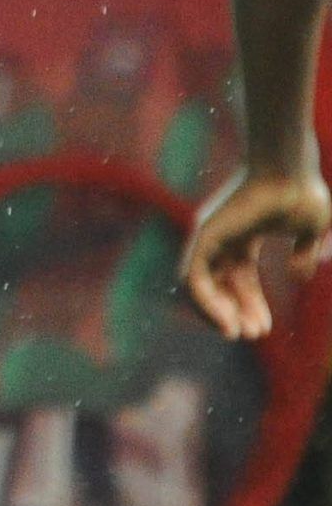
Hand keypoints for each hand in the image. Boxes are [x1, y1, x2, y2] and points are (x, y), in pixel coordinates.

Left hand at [181, 165, 331, 338]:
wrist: (292, 170)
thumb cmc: (302, 192)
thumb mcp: (310, 229)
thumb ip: (304, 252)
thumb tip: (298, 276)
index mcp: (243, 236)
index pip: (239, 278)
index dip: (250, 305)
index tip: (263, 329)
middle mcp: (222, 238)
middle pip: (220, 285)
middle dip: (234, 312)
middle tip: (250, 335)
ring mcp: (210, 237)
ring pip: (200, 286)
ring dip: (216, 313)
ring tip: (236, 334)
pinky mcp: (205, 236)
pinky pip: (195, 278)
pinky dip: (206, 303)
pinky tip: (226, 322)